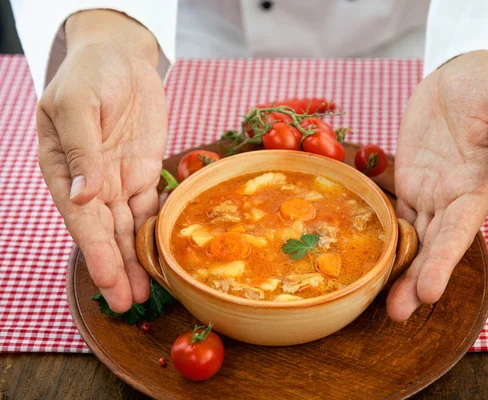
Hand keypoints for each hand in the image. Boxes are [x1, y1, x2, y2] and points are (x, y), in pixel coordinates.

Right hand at [36, 10, 167, 311]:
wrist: (121, 59)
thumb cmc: (89, 75)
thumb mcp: (77, 105)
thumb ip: (81, 150)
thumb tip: (84, 195)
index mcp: (64, 169)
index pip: (80, 219)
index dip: (96, 252)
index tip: (109, 281)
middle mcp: (91, 182)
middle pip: (106, 232)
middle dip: (117, 269)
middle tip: (130, 304)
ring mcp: (119, 180)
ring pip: (129, 228)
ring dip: (136, 260)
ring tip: (147, 292)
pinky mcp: (145, 173)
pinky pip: (151, 208)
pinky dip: (156, 232)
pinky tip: (163, 256)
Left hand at [387, 50, 487, 320]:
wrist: (460, 74)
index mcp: (478, 186)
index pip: (460, 231)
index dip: (444, 261)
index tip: (430, 293)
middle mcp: (452, 197)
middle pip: (433, 244)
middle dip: (417, 279)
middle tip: (397, 314)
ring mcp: (429, 191)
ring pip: (412, 236)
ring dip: (397, 268)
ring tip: (379, 302)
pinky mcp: (408, 180)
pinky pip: (393, 213)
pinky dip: (383, 236)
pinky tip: (369, 260)